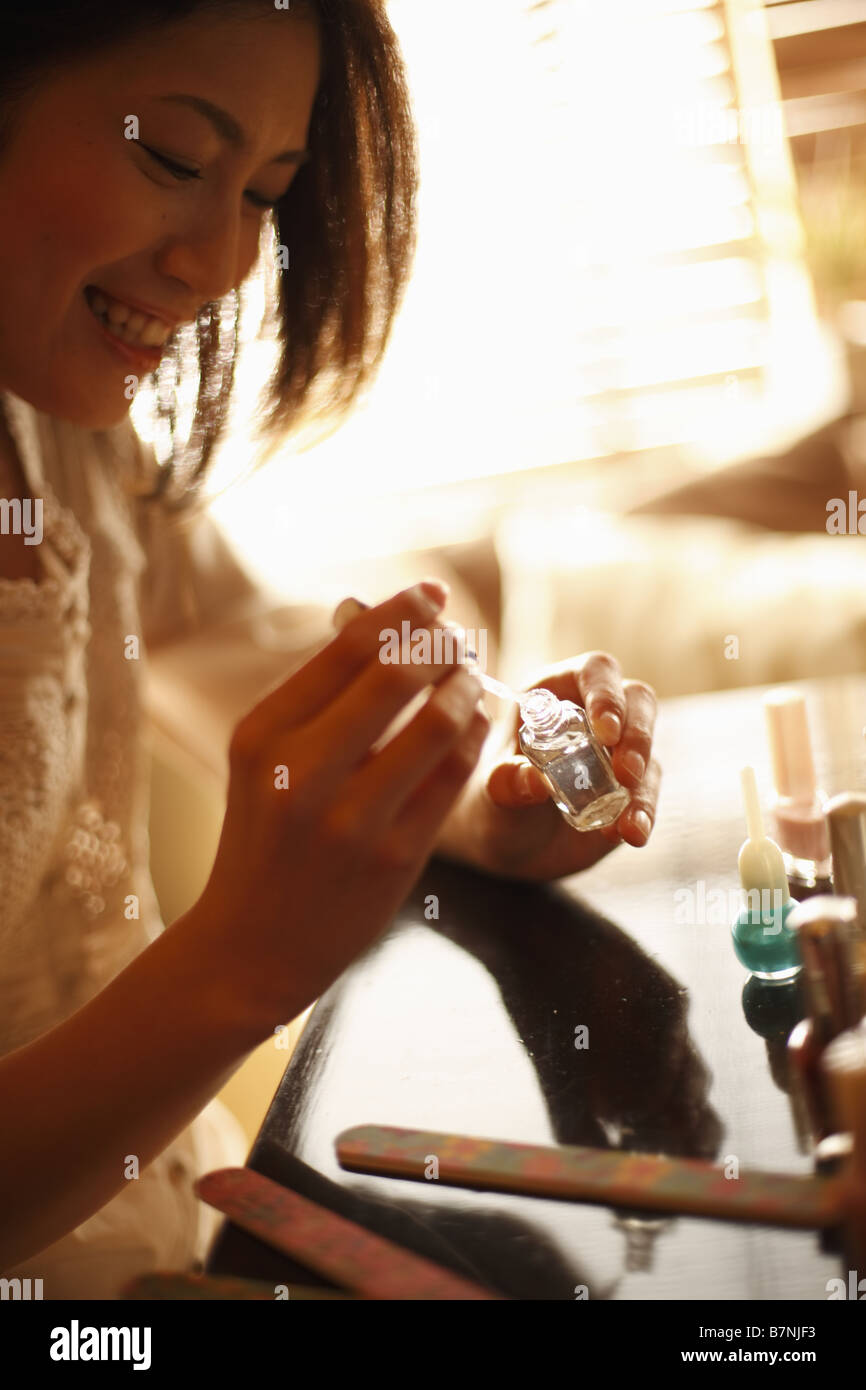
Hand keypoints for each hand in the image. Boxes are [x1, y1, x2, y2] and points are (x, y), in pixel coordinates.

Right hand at [193, 580, 490, 1029]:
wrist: (251, 947)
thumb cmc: (264, 838)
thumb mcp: (264, 762)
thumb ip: (315, 697)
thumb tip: (379, 619)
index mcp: (261, 737)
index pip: (346, 649)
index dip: (402, 611)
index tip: (434, 593)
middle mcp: (301, 774)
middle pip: (395, 675)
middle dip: (442, 642)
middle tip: (461, 634)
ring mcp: (351, 820)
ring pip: (437, 724)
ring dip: (469, 686)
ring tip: (476, 675)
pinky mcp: (395, 857)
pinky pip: (454, 777)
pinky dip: (476, 736)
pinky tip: (480, 719)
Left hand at [438, 653, 660, 880]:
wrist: (507, 845)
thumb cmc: (495, 801)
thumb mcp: (493, 792)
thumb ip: (507, 782)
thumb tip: (535, 780)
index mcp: (556, 694)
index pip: (594, 672)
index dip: (606, 694)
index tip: (606, 729)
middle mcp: (594, 714)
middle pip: (637, 702)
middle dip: (637, 735)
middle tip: (626, 772)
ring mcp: (618, 751)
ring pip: (649, 750)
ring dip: (643, 784)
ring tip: (627, 822)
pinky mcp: (633, 788)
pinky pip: (648, 793)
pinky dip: (644, 813)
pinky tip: (633, 833)